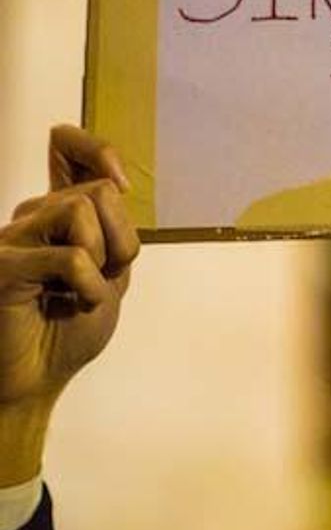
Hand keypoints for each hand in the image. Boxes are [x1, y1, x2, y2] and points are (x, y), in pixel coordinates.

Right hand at [0, 127, 138, 479]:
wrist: (34, 383)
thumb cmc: (66, 331)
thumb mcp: (110, 274)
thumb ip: (115, 230)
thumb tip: (113, 181)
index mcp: (54, 215)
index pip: (65, 146)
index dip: (94, 147)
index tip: (120, 181)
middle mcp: (29, 218)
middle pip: (98, 190)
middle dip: (119, 239)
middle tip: (101, 279)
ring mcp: (11, 238)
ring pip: (81, 211)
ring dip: (101, 262)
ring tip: (78, 293)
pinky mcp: (3, 266)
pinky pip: (71, 257)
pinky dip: (90, 287)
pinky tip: (71, 305)